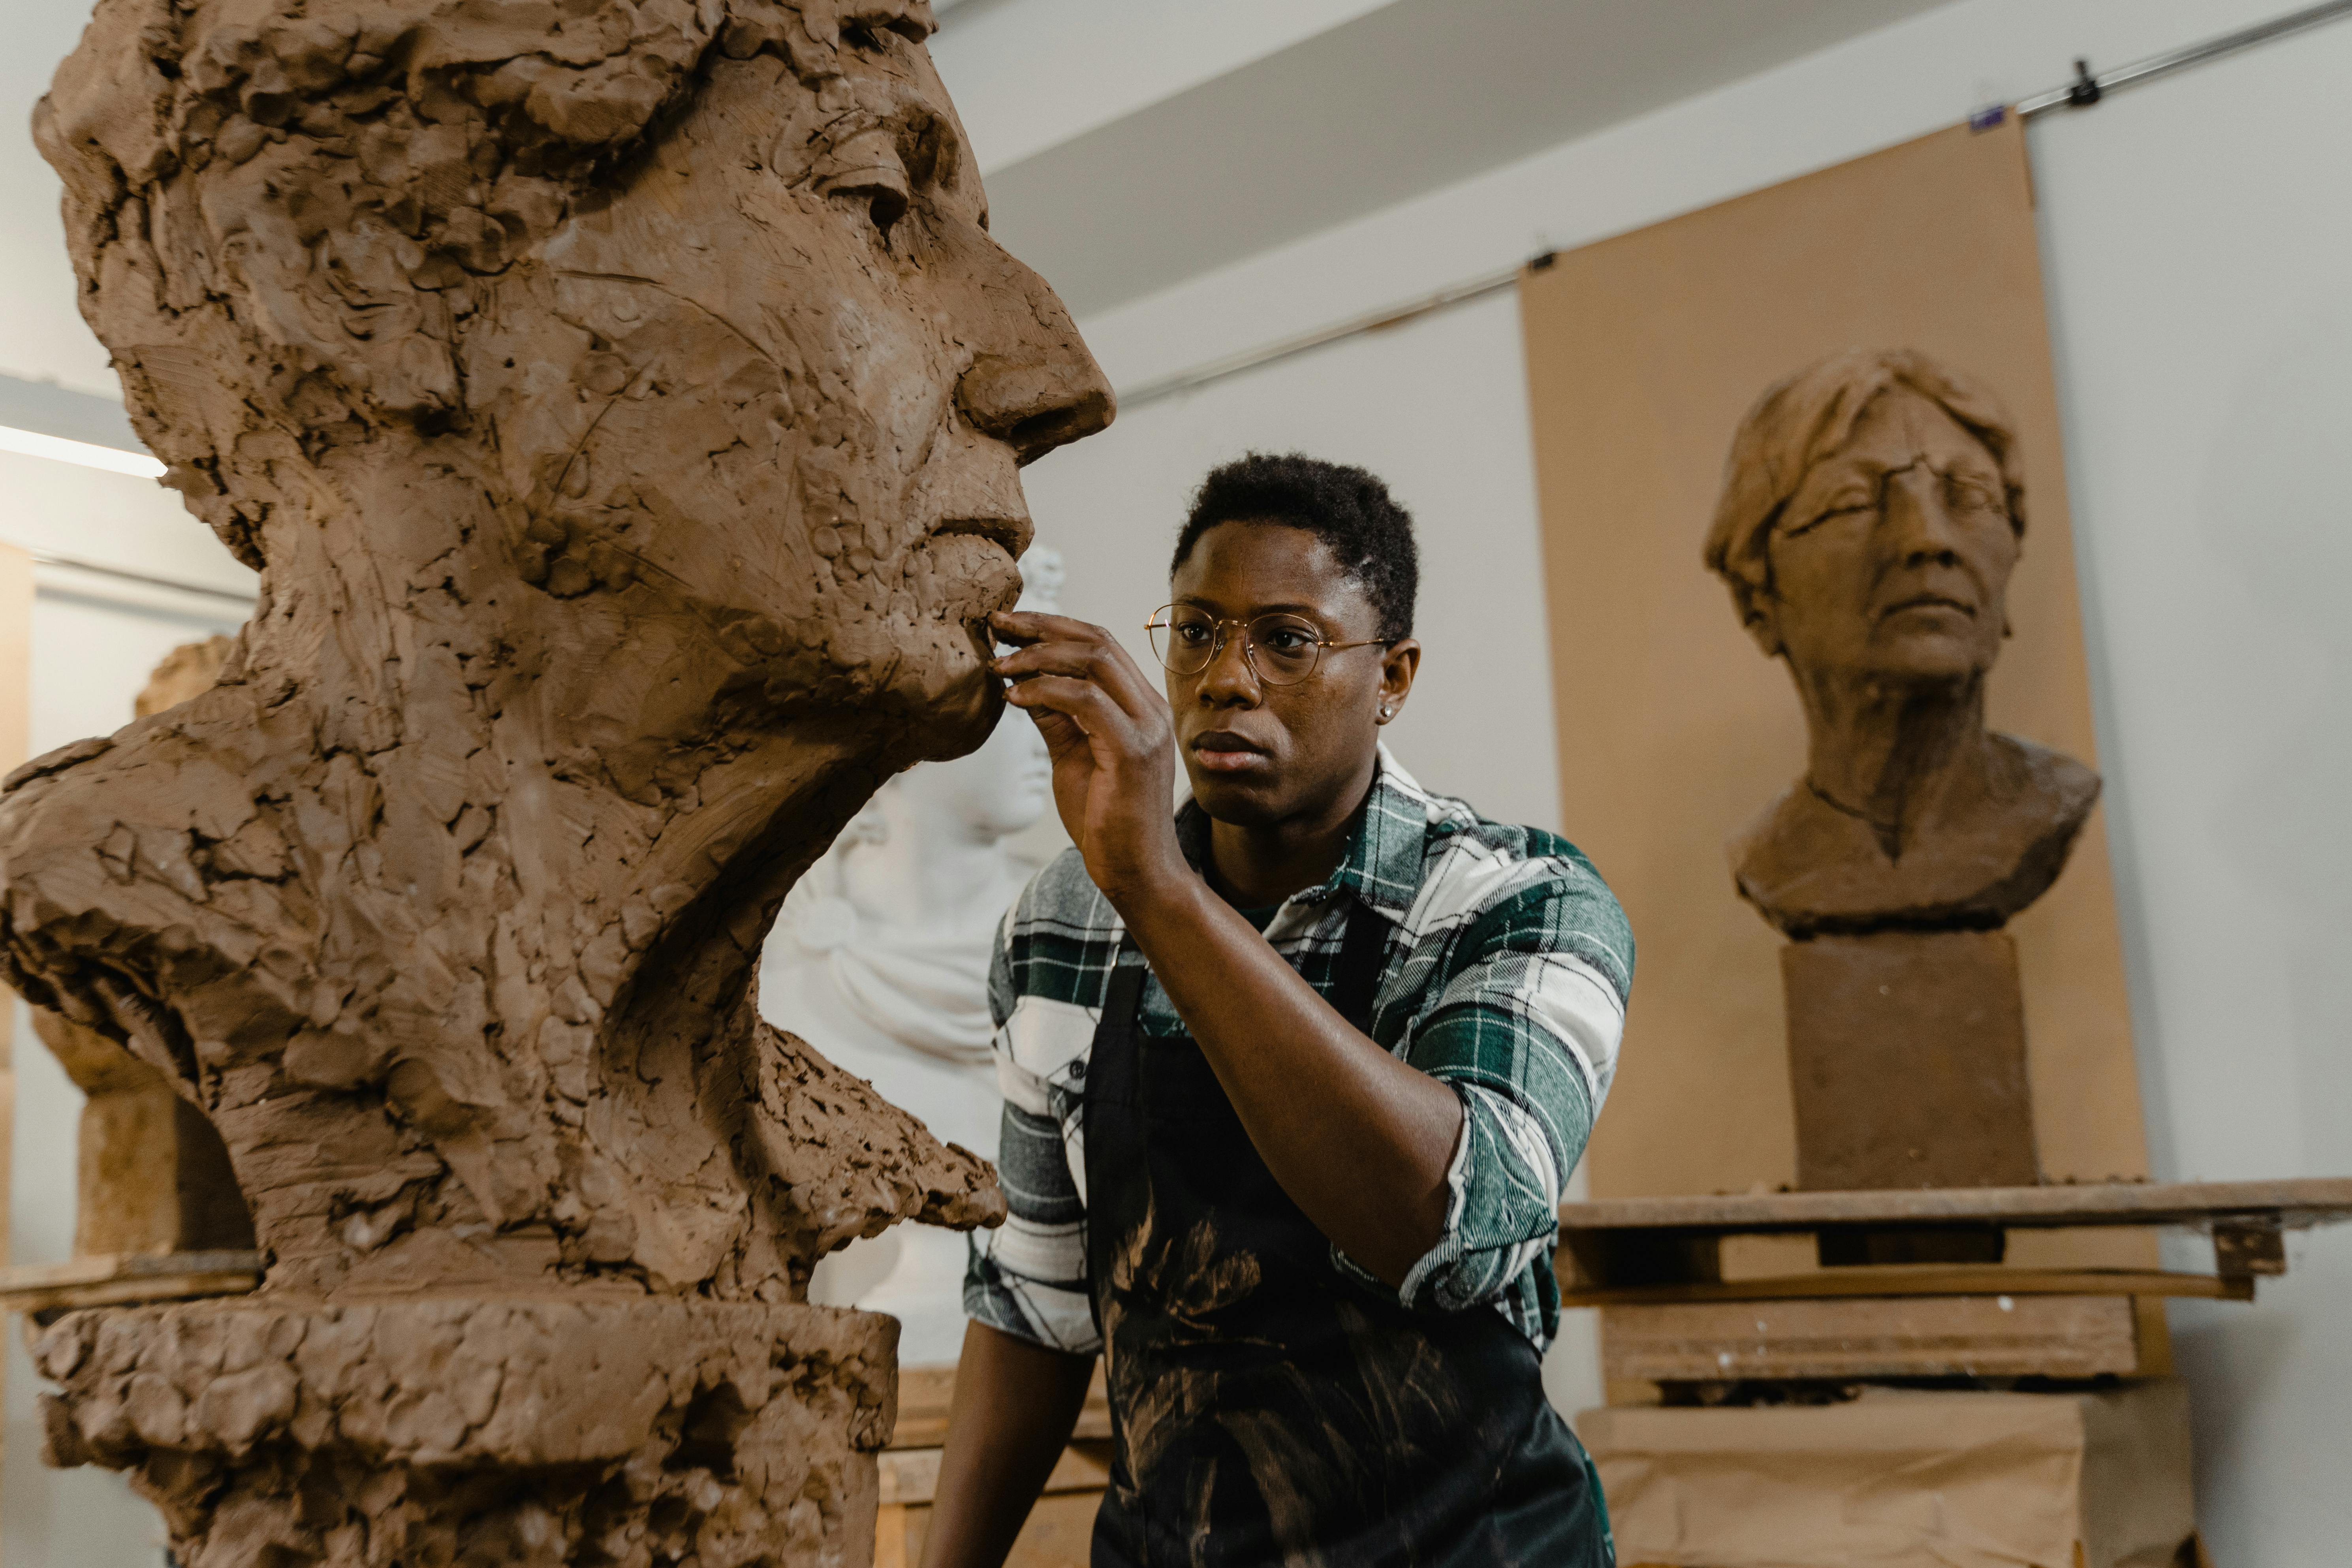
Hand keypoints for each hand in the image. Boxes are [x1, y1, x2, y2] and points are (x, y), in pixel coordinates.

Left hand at [989, 611, 1186, 907]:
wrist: (1136, 872)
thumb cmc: (1105, 820)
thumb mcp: (1072, 755)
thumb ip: (1055, 716)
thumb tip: (1021, 680)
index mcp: (1141, 705)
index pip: (1100, 643)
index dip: (1053, 626)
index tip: (1008, 626)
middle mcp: (1151, 708)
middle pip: (1097, 640)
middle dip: (1041, 626)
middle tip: (997, 626)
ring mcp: (1147, 727)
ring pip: (1093, 661)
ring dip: (1037, 655)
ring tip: (999, 664)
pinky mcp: (1133, 751)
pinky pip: (1085, 700)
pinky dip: (1044, 690)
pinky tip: (1013, 697)